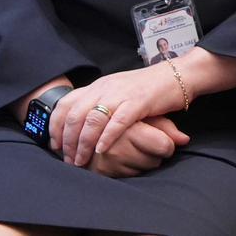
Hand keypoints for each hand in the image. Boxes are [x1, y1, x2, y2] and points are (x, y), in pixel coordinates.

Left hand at [51, 65, 185, 166]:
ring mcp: (122, 94)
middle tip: (69, 159)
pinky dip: (107, 137)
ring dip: (84, 143)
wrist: (180, 74)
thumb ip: (101, 104)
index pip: (66, 104)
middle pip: (76, 115)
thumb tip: (80, 127)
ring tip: (82, 160)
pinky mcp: (139, 101)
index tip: (55, 145)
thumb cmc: (150, 87)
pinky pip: (117, 121)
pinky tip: (102, 150)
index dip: (56, 126)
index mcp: (98, 85)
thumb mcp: (119, 91)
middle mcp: (106, 87)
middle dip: (68, 141)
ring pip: (93, 120)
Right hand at [86, 116, 190, 177]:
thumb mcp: (143, 115)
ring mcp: (107, 161)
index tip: (164, 142)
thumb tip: (184, 140)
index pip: (163, 145)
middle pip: (155, 161)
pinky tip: (123, 158)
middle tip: (145, 144)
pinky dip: (130, 169)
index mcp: (129, 125)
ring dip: (143, 162)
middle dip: (154, 154)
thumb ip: (165, 127)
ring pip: (144, 170)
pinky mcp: (101, 171)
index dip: (167, 145)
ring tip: (133, 149)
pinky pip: (130, 176)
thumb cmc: (123, 118)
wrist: (87, 126)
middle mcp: (116, 145)